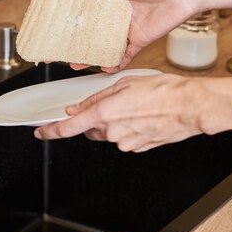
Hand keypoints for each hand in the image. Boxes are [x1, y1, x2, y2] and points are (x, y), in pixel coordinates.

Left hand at [34, 73, 210, 151]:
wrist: (190, 106)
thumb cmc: (163, 91)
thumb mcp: (124, 83)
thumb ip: (96, 96)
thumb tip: (78, 107)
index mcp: (104, 114)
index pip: (67, 128)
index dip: (50, 131)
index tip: (42, 132)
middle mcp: (112, 133)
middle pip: (91, 129)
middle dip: (95, 118)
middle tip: (114, 103)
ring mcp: (126, 143)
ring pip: (109, 134)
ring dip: (115, 121)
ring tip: (136, 106)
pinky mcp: (139, 148)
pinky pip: (126, 138)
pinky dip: (129, 128)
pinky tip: (143, 115)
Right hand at [68, 0, 200, 71]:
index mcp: (113, 0)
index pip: (89, 12)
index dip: (74, 20)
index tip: (58, 27)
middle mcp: (120, 17)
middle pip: (94, 33)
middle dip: (79, 43)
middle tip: (63, 52)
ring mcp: (129, 30)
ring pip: (107, 46)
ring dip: (93, 55)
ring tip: (77, 64)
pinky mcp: (141, 41)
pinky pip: (126, 55)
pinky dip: (115, 62)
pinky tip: (104, 68)